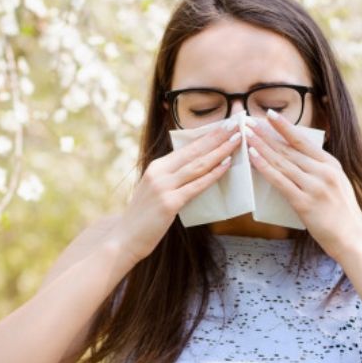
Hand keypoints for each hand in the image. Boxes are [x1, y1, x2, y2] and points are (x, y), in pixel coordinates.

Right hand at [117, 120, 241, 263]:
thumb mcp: (155, 190)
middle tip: (235, 125)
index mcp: (157, 167)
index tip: (224, 125)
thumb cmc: (143, 217)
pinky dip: (212, 174)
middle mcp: (159, 172)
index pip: (187, 147)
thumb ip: (172, 178)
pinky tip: (225, 166)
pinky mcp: (169, 203)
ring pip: (197, 165)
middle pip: (194, 151)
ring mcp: (163, 186)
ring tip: (236, 140)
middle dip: (216, 137)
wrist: (125, 237)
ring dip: (219, 151)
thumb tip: (196, 170)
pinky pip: (196, 186)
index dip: (207, 136)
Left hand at [244, 108, 361, 260]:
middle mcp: (323, 172)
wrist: (353, 239)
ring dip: (261, 147)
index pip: (302, 140)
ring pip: (281, 162)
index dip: (284, 126)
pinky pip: (280, 181)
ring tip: (246, 135)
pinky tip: (253, 158)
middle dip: (265, 134)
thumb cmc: (342, 214)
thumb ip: (319, 170)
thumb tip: (295, 158)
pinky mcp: (305, 203)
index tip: (269, 114)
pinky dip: (265, 168)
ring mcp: (314, 187)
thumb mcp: (337, 183)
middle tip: (248, 121)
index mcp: (331, 164)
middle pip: (288, 149)